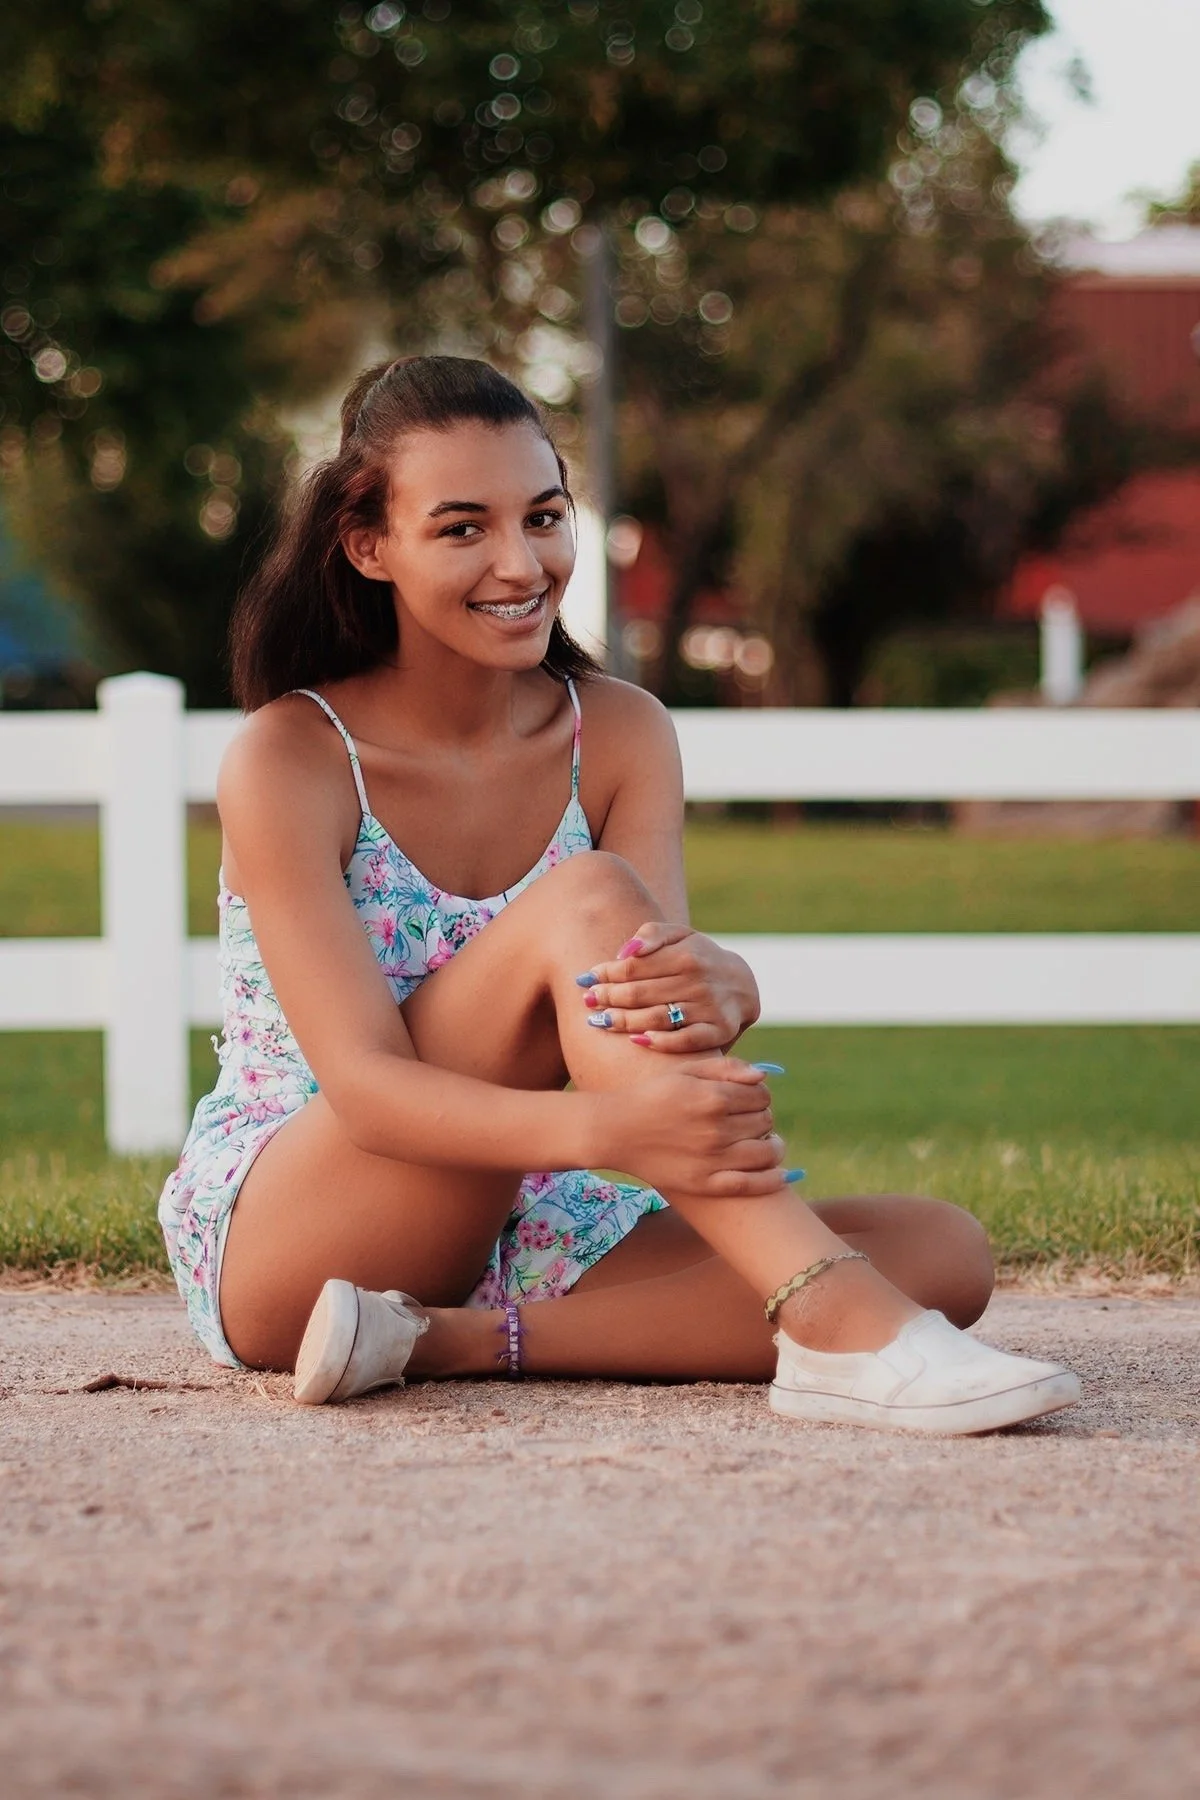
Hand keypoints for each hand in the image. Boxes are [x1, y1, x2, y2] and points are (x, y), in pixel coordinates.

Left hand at [576, 922, 759, 1053]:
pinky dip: (659, 1042)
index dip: (606, 974)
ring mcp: (708, 1008)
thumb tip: (625, 952)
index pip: (634, 967)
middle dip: (608, 997)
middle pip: (640, 993)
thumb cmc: (699, 957)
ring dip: (623, 1021)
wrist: (742, 984)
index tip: (586, 979)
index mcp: (685, 955)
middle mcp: (698, 981)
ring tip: (599, 1021)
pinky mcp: (717, 1031)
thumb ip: (652, 934)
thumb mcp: (681, 935)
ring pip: (656, 1018)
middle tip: (587, 1001)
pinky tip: (636, 1040)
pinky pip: (684, 1040)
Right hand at [597, 1058, 790, 1198]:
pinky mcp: (706, 1184)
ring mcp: (712, 1159)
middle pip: (765, 1120)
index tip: (748, 1099)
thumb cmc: (651, 1096)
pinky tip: (780, 1172)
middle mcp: (717, 1128)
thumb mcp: (685, 1071)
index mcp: (713, 1097)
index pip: (761, 1094)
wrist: (615, 1131)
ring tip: (764, 1143)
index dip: (759, 1095)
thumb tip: (763, 1076)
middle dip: (761, 1117)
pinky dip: (772, 1179)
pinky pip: (753, 1184)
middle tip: (746, 1120)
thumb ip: (726, 1068)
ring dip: (772, 1145)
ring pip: (767, 1151)